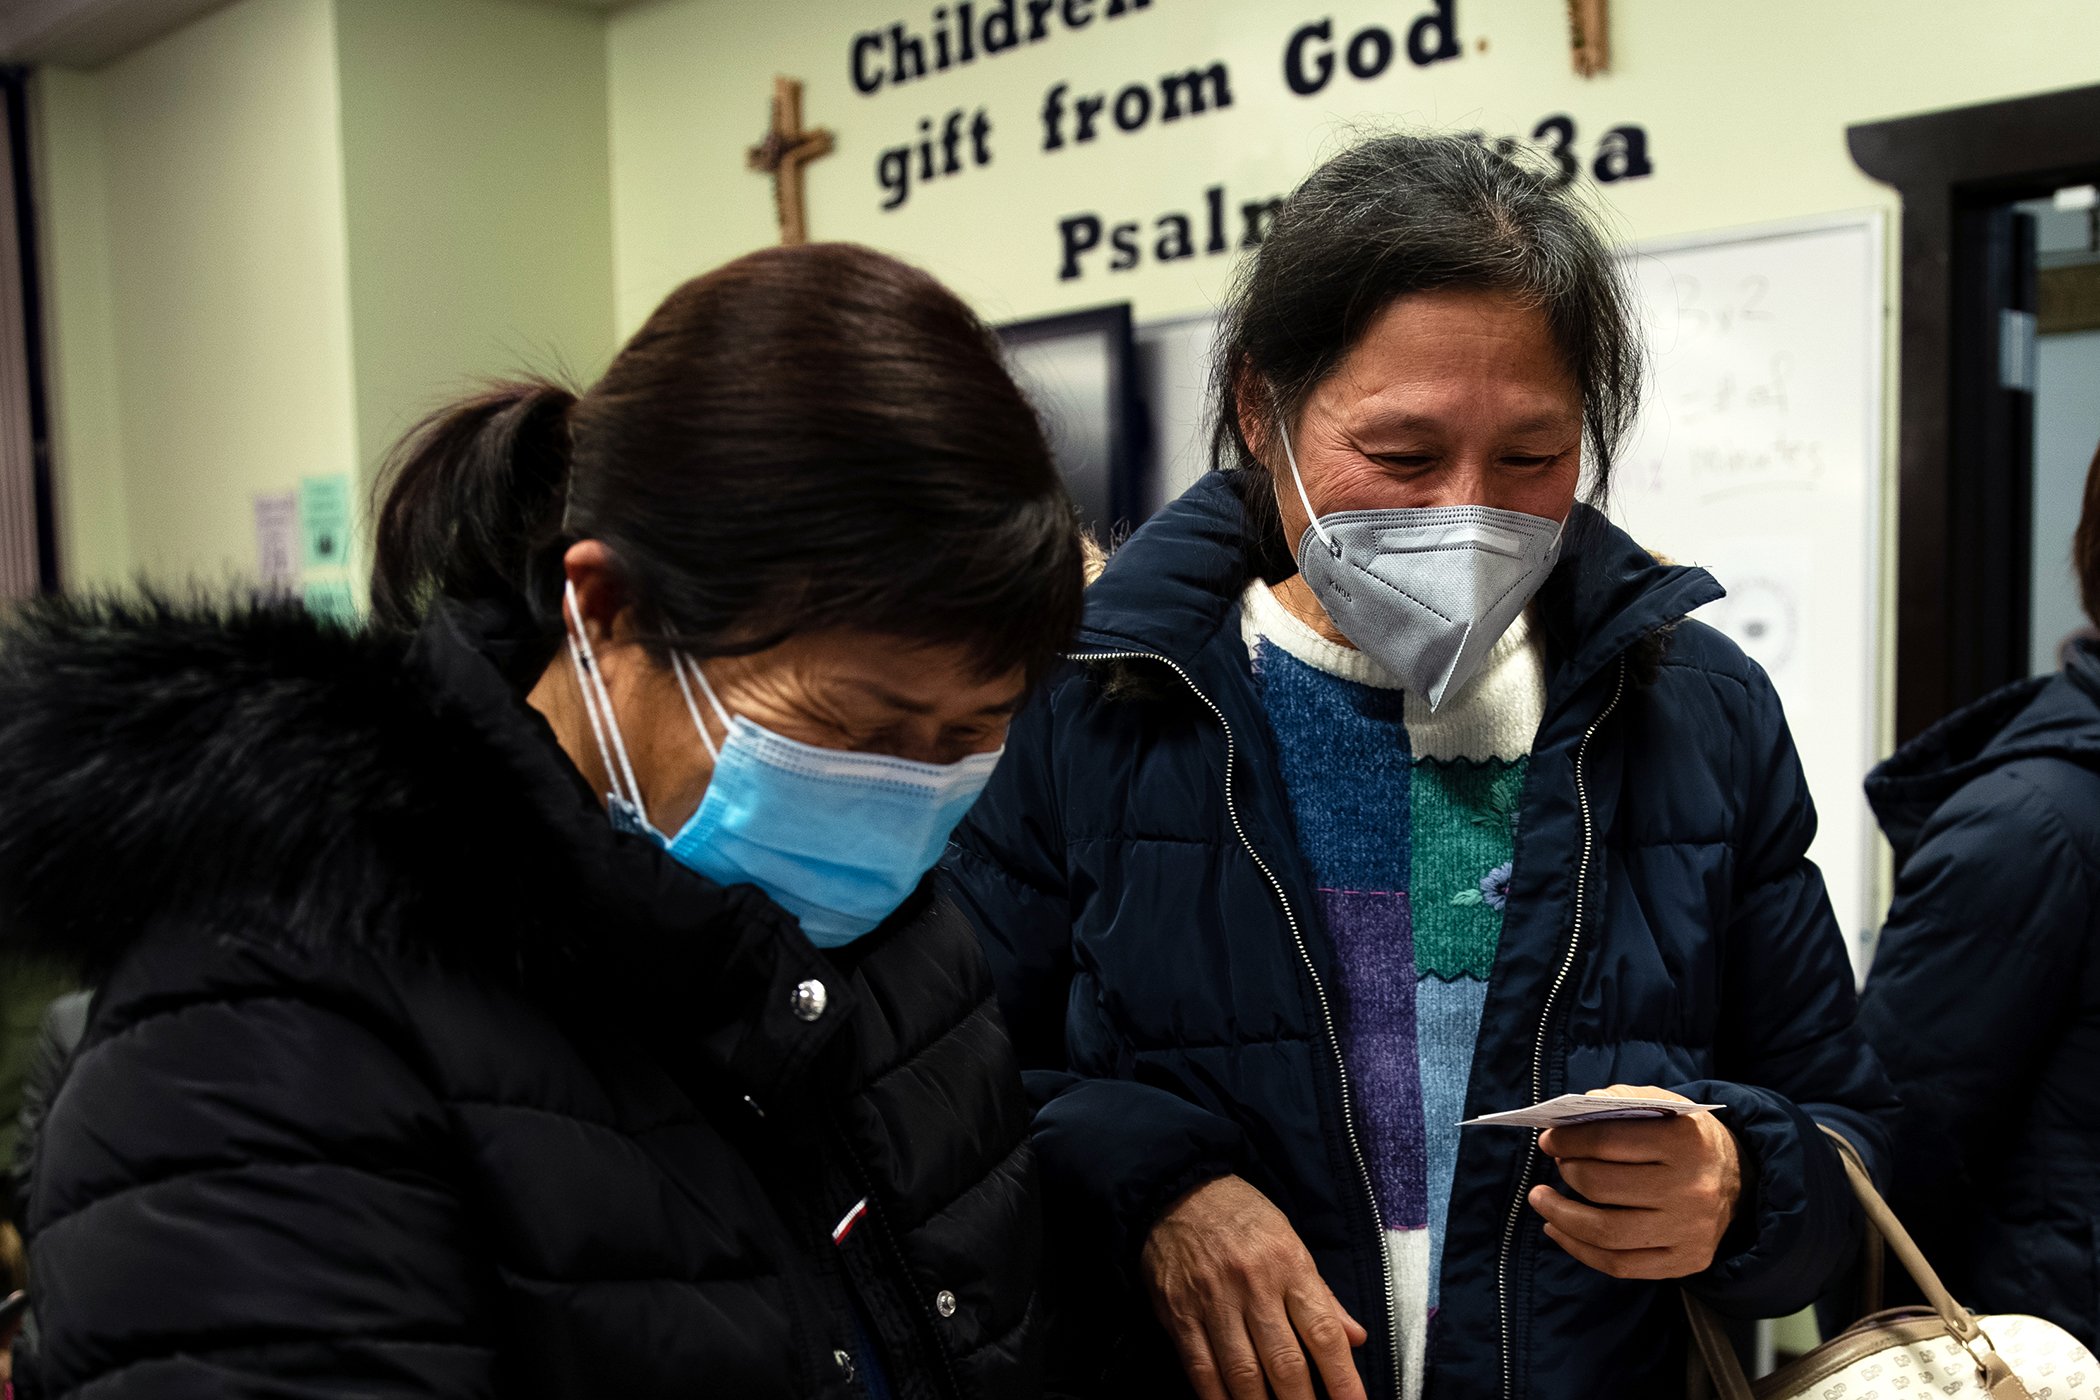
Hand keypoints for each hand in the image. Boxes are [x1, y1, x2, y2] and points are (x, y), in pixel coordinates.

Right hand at [1141, 1175, 1368, 1399]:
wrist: (1178, 1189)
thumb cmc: (1243, 1217)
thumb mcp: (1291, 1241)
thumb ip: (1322, 1295)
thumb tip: (1356, 1338)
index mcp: (1289, 1266)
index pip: (1323, 1333)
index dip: (1343, 1379)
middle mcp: (1253, 1286)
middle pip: (1285, 1362)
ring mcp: (1212, 1301)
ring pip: (1243, 1373)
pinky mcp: (1178, 1312)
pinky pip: (1201, 1368)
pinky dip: (1217, 1399)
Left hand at [1529, 1085, 1743, 1279]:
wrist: (1742, 1182)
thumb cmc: (1687, 1138)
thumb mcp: (1667, 1106)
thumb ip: (1623, 1100)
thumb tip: (1575, 1112)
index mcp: (1685, 1142)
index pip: (1608, 1141)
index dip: (1568, 1141)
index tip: (1548, 1140)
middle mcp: (1690, 1189)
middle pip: (1602, 1187)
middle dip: (1566, 1173)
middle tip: (1555, 1164)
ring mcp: (1688, 1231)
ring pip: (1606, 1233)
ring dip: (1561, 1216)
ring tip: (1540, 1200)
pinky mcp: (1684, 1261)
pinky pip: (1619, 1265)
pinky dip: (1580, 1250)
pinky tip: (1558, 1230)